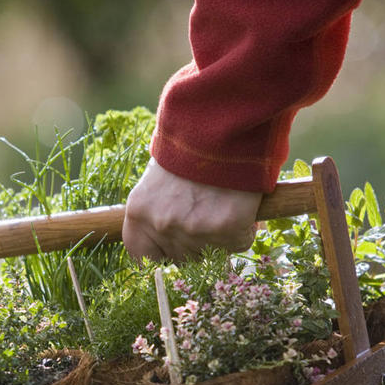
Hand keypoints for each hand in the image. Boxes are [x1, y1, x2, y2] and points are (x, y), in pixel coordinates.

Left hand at [123, 158, 261, 260]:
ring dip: (221, 237)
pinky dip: (246, 228)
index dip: (162, 256)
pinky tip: (243, 206)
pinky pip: (240, 242)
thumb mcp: (156, 179)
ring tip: (225, 206)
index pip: (143, 258)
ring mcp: (194, 231)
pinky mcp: (227, 230)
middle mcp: (162, 226)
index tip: (175, 251)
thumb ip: (156, 212)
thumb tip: (164, 243)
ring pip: (212, 254)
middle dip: (196, 244)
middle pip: (182, 259)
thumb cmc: (188, 148)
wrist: (223, 125)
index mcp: (138, 214)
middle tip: (207, 216)